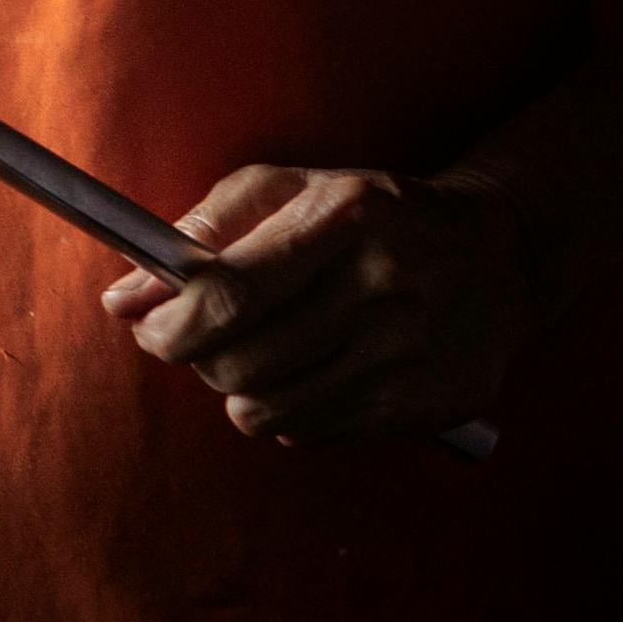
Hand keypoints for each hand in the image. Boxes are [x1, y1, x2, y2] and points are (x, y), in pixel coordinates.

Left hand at [100, 163, 564, 445]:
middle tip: (199, 342)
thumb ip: (201, 233)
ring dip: (240, 390)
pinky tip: (314, 372)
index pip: (229, 295)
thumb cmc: (370, 214)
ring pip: (267, 409)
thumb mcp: (290, 189)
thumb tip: (123, 299)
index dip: (169, 324)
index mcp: (345, 218)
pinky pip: (311, 432)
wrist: (499, 255)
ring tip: (260, 355)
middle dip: (197, 359)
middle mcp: (384, 287)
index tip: (146, 328)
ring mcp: (410, 353)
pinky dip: (290, 411)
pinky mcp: (426, 404)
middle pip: (241, 362)